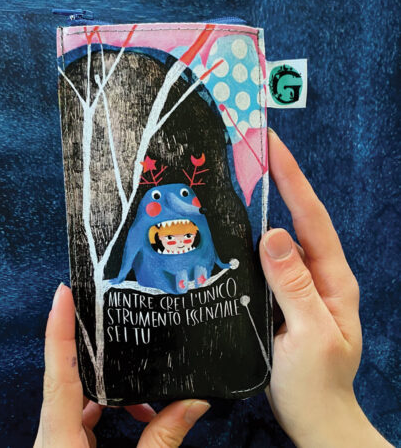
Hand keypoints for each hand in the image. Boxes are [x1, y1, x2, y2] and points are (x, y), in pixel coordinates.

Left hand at [33, 284, 209, 446]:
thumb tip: (197, 400)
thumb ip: (163, 438)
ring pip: (84, 399)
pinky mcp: (67, 446)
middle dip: (103, 356)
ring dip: (117, 391)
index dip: (58, 329)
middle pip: (73, 379)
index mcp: (59, 439)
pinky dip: (114, 411)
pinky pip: (88, 417)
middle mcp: (54, 435)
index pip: (58, 372)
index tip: (62, 294)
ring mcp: (59, 440)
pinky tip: (143, 415)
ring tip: (150, 389)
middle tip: (124, 325)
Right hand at [260, 129, 392, 446]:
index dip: (293, 180)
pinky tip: (232, 229)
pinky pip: (264, 261)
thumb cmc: (316, 384)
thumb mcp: (310, 336)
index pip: (312, 219)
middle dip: (278, 182)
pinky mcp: (278, 294)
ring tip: (239, 179)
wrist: (313, 417)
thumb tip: (273, 235)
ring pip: (278, 238)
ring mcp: (296, 283)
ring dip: (261, 207)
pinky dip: (249, 239)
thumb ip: (294, 286)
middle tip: (251, 151)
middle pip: (297, 219)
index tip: (272, 147)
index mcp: (333, 279)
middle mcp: (316, 273)